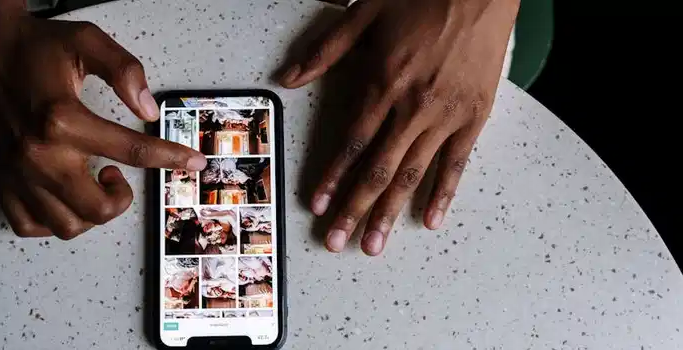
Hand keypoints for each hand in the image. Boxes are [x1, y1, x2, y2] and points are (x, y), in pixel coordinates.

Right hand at [0, 1, 205, 238]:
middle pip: (99, 207)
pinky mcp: (2, 181)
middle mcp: (38, 154)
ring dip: (92, 213)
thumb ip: (124, 70)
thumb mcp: (86, 42)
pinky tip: (65, 196)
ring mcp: (17, 173)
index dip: (170, 158)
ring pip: (67, 226)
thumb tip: (148, 108)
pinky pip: (30, 225)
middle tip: (119, 174)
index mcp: (63, 119)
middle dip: (122, 198)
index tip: (193, 162)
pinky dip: (54, 220)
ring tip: (92, 182)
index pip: (132, 151)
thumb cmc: (35, 47)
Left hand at [279, 0, 517, 254]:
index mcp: (382, 84)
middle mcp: (411, 108)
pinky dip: (443, 193)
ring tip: (374, 245)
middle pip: (377, 169)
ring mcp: (445, 116)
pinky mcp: (474, 117)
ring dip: (391, 212)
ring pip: (412, 174)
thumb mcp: (364, 13)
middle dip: (354, 210)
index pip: (351, 144)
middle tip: (337, 242)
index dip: (332, 178)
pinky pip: (457, 163)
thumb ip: (325, 50)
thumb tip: (288, 78)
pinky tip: (430, 220)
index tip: (318, 207)